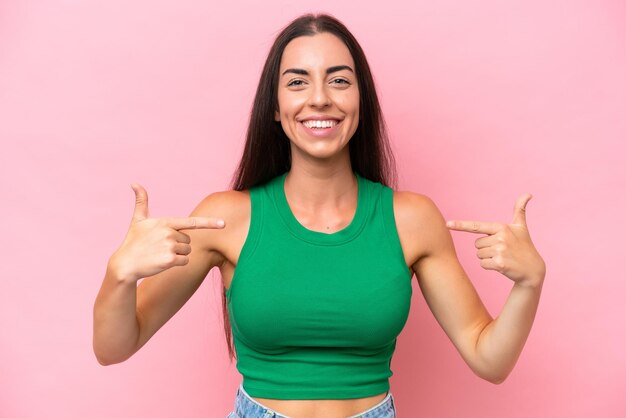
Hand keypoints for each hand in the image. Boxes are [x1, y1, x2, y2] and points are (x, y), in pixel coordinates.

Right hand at [109, 183, 224, 281]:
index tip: (224, 224)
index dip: (210, 223)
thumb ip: (141, 201)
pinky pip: (185, 261)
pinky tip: (162, 262)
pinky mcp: (170, 260)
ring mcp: (170, 246)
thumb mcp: (137, 220)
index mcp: (166, 222)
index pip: (192, 222)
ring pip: (187, 251)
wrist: (125, 264)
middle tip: (160, 247)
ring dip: (177, 255)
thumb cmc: (133, 242)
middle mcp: (169, 232)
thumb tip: (134, 183)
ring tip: (160, 254)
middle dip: (178, 244)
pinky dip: (177, 263)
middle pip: (188, 240)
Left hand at [446, 194, 545, 286]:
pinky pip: (482, 264)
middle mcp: (500, 238)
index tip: (447, 224)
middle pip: (477, 244)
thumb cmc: (525, 246)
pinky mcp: (499, 264)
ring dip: (487, 258)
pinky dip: (489, 266)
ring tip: (503, 257)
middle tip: (502, 250)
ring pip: (478, 254)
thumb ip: (520, 210)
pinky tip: (502, 265)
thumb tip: (528, 194)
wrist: (533, 269)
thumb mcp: (521, 227)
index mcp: (501, 227)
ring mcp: (499, 251)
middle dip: (486, 248)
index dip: (460, 225)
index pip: (476, 226)